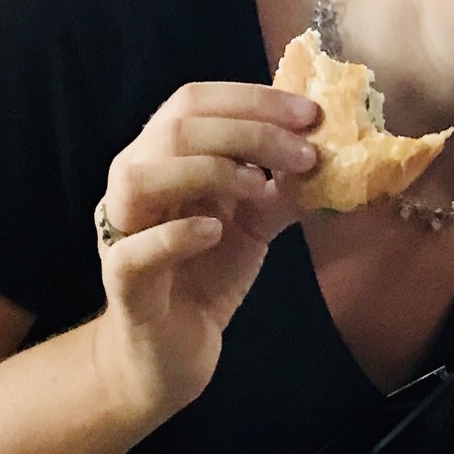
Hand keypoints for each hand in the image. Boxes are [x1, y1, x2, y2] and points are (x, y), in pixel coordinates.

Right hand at [92, 81, 319, 422]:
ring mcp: (122, 231)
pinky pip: (134, 251)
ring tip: (256, 186)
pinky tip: (215, 231)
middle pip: (175, 129)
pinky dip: (175, 235)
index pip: (195, 103)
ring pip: (140, 177)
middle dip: (248, 131)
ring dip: (206, 170)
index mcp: (163, 159)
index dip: (253, 100)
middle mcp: (134, 184)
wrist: (171, 353)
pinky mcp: (123, 282)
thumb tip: (330, 156)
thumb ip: (282, 189)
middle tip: (305, 153)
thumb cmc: (204, 276)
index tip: (309, 113)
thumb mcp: (254, 224)